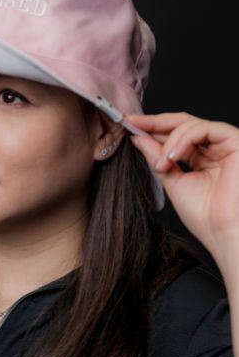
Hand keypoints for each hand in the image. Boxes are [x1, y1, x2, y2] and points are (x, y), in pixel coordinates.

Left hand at [125, 112, 238, 275]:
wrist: (224, 234)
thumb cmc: (205, 217)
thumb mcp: (171, 180)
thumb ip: (157, 157)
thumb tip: (139, 138)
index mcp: (200, 158)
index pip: (174, 135)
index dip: (152, 128)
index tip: (128, 125)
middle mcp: (214, 149)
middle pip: (182, 123)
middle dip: (155, 122)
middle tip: (132, 123)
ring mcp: (225, 145)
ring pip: (191, 124)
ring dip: (168, 140)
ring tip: (161, 162)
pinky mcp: (236, 142)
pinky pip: (204, 128)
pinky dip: (183, 138)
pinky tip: (172, 155)